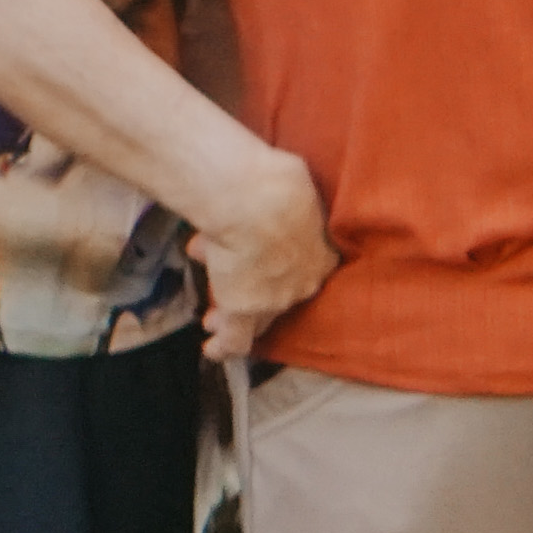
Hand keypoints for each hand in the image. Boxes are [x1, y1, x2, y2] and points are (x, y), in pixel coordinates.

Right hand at [189, 146, 342, 355]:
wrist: (255, 204)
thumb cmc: (276, 184)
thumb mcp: (291, 183)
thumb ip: (286, 195)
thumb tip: (272, 181)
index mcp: (319, 254)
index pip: (306, 270)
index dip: (282, 266)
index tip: (266, 260)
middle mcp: (301, 283)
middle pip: (280, 296)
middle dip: (256, 291)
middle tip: (239, 291)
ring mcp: (272, 299)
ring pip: (255, 317)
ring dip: (231, 314)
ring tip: (213, 318)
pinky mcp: (243, 310)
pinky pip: (235, 338)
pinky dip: (223, 346)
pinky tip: (212, 351)